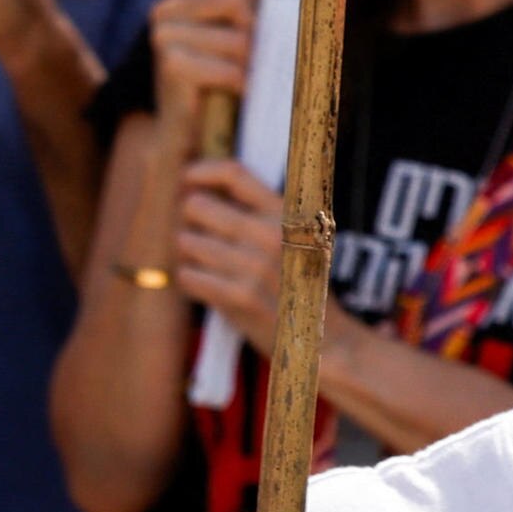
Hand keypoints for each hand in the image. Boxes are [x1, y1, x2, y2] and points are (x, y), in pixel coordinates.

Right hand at [146, 0, 259, 147]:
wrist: (184, 128)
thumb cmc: (216, 74)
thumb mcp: (232, 25)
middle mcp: (166, 9)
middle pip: (237, 0)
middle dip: (253, 32)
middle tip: (245, 56)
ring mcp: (164, 36)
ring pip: (238, 38)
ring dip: (248, 64)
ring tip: (238, 78)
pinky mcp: (171, 65)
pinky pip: (227, 67)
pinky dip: (239, 83)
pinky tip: (232, 92)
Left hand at [173, 158, 289, 350]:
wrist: (326, 340)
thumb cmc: (301, 283)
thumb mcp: (298, 236)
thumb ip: (259, 211)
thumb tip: (200, 184)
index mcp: (287, 214)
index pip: (234, 173)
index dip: (201, 171)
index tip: (187, 180)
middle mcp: (271, 234)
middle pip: (196, 205)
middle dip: (191, 222)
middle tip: (203, 239)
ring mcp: (255, 266)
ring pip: (186, 241)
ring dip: (190, 255)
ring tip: (213, 268)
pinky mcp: (240, 297)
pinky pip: (187, 275)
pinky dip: (192, 281)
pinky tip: (211, 288)